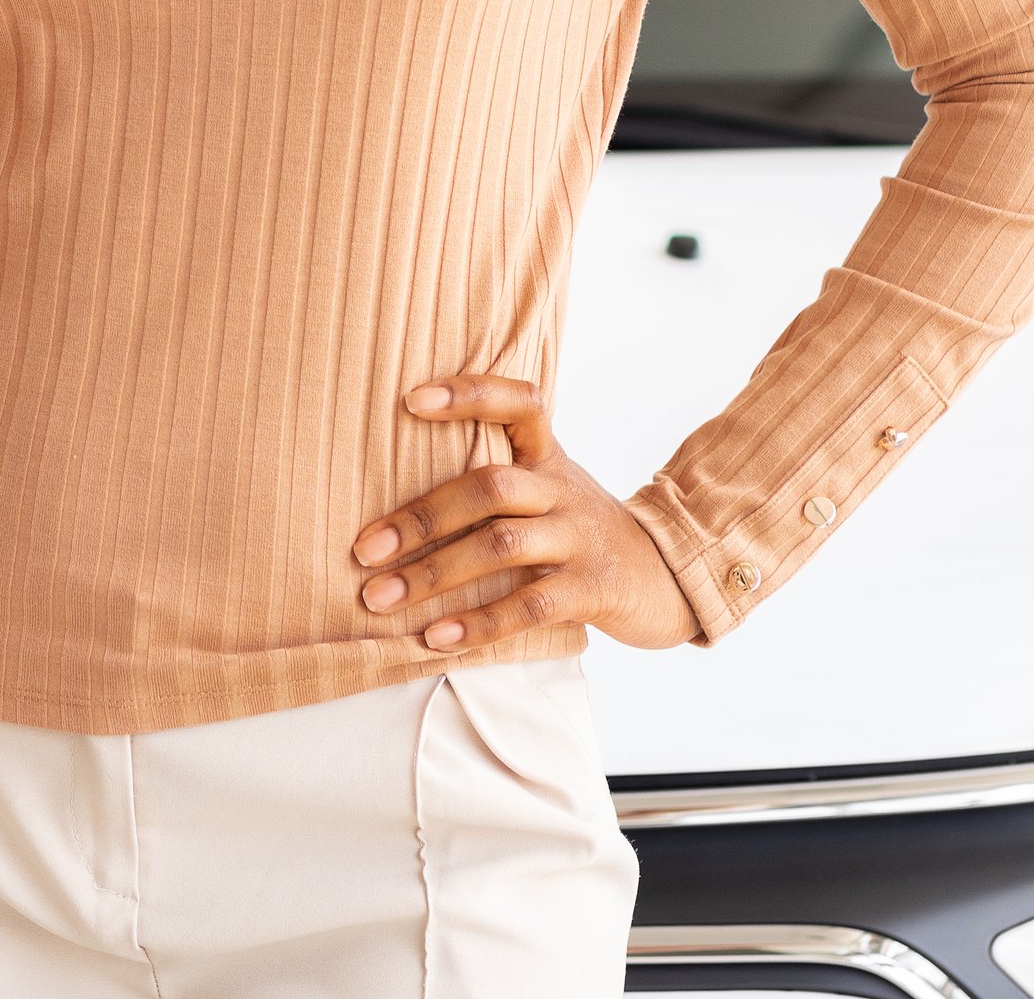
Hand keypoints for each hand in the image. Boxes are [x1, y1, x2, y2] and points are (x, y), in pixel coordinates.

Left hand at [350, 376, 699, 653]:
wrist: (669, 578)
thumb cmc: (581, 533)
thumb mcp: (550, 492)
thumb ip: (497, 481)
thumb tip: (399, 503)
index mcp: (549, 459)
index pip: (520, 404)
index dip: (470, 394)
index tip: (411, 399)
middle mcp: (563, 491)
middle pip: (489, 487)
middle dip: (420, 519)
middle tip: (364, 550)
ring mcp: (580, 539)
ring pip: (501, 546)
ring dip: (433, 574)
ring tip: (380, 598)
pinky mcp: (593, 589)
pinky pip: (529, 605)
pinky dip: (478, 623)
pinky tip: (436, 638)